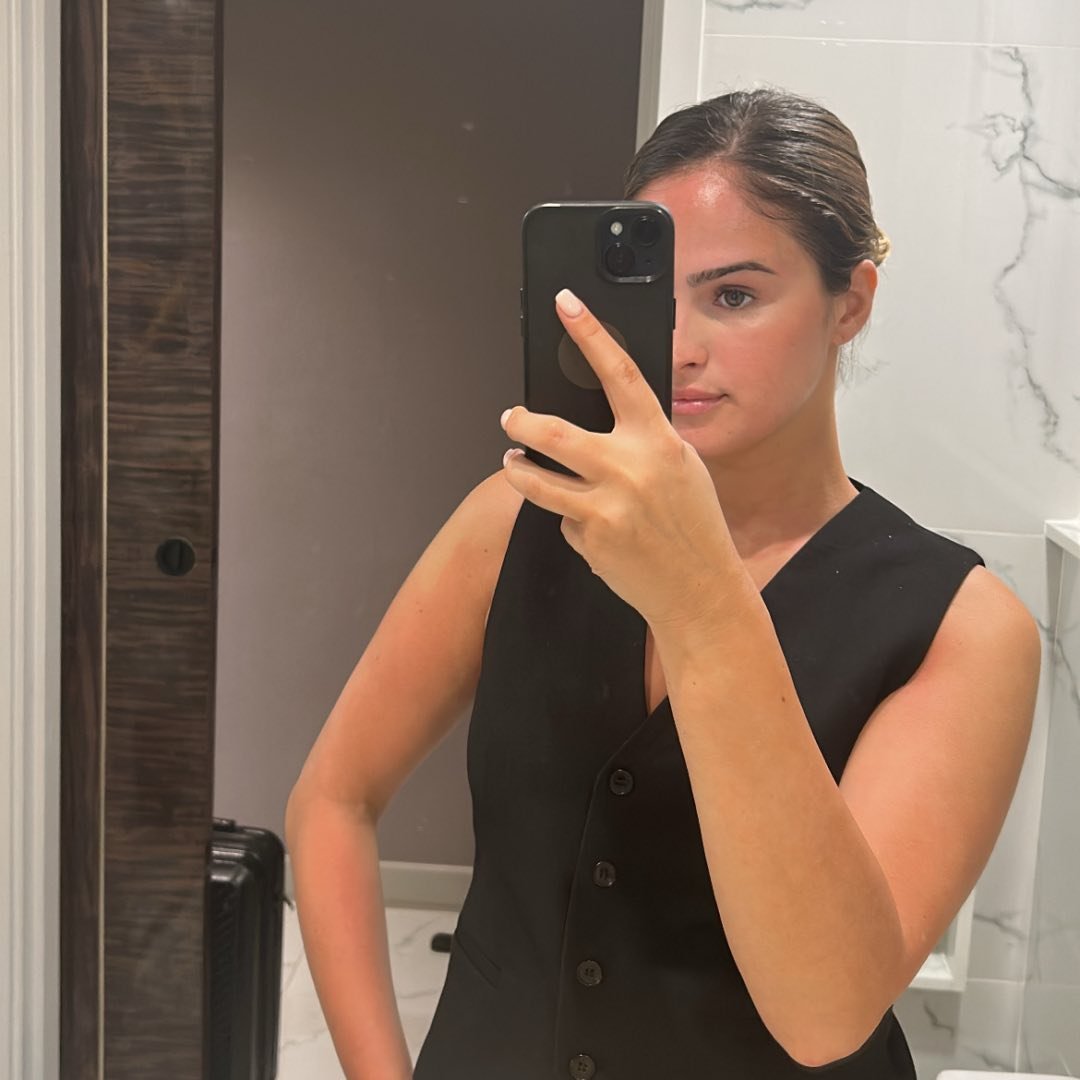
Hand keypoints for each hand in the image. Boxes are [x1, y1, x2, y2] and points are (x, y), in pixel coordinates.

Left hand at [500, 288, 744, 630]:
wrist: (700, 590)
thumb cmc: (695, 527)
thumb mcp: (683, 469)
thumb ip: (646, 441)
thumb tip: (606, 417)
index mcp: (659, 441)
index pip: (618, 373)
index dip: (591, 334)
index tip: (567, 304)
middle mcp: (630, 469)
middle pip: (551, 432)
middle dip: (519, 422)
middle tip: (511, 418)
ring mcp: (605, 506)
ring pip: (535, 479)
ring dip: (517, 469)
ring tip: (515, 463)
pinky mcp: (588, 539)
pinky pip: (560, 517)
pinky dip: (567, 517)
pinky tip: (591, 527)